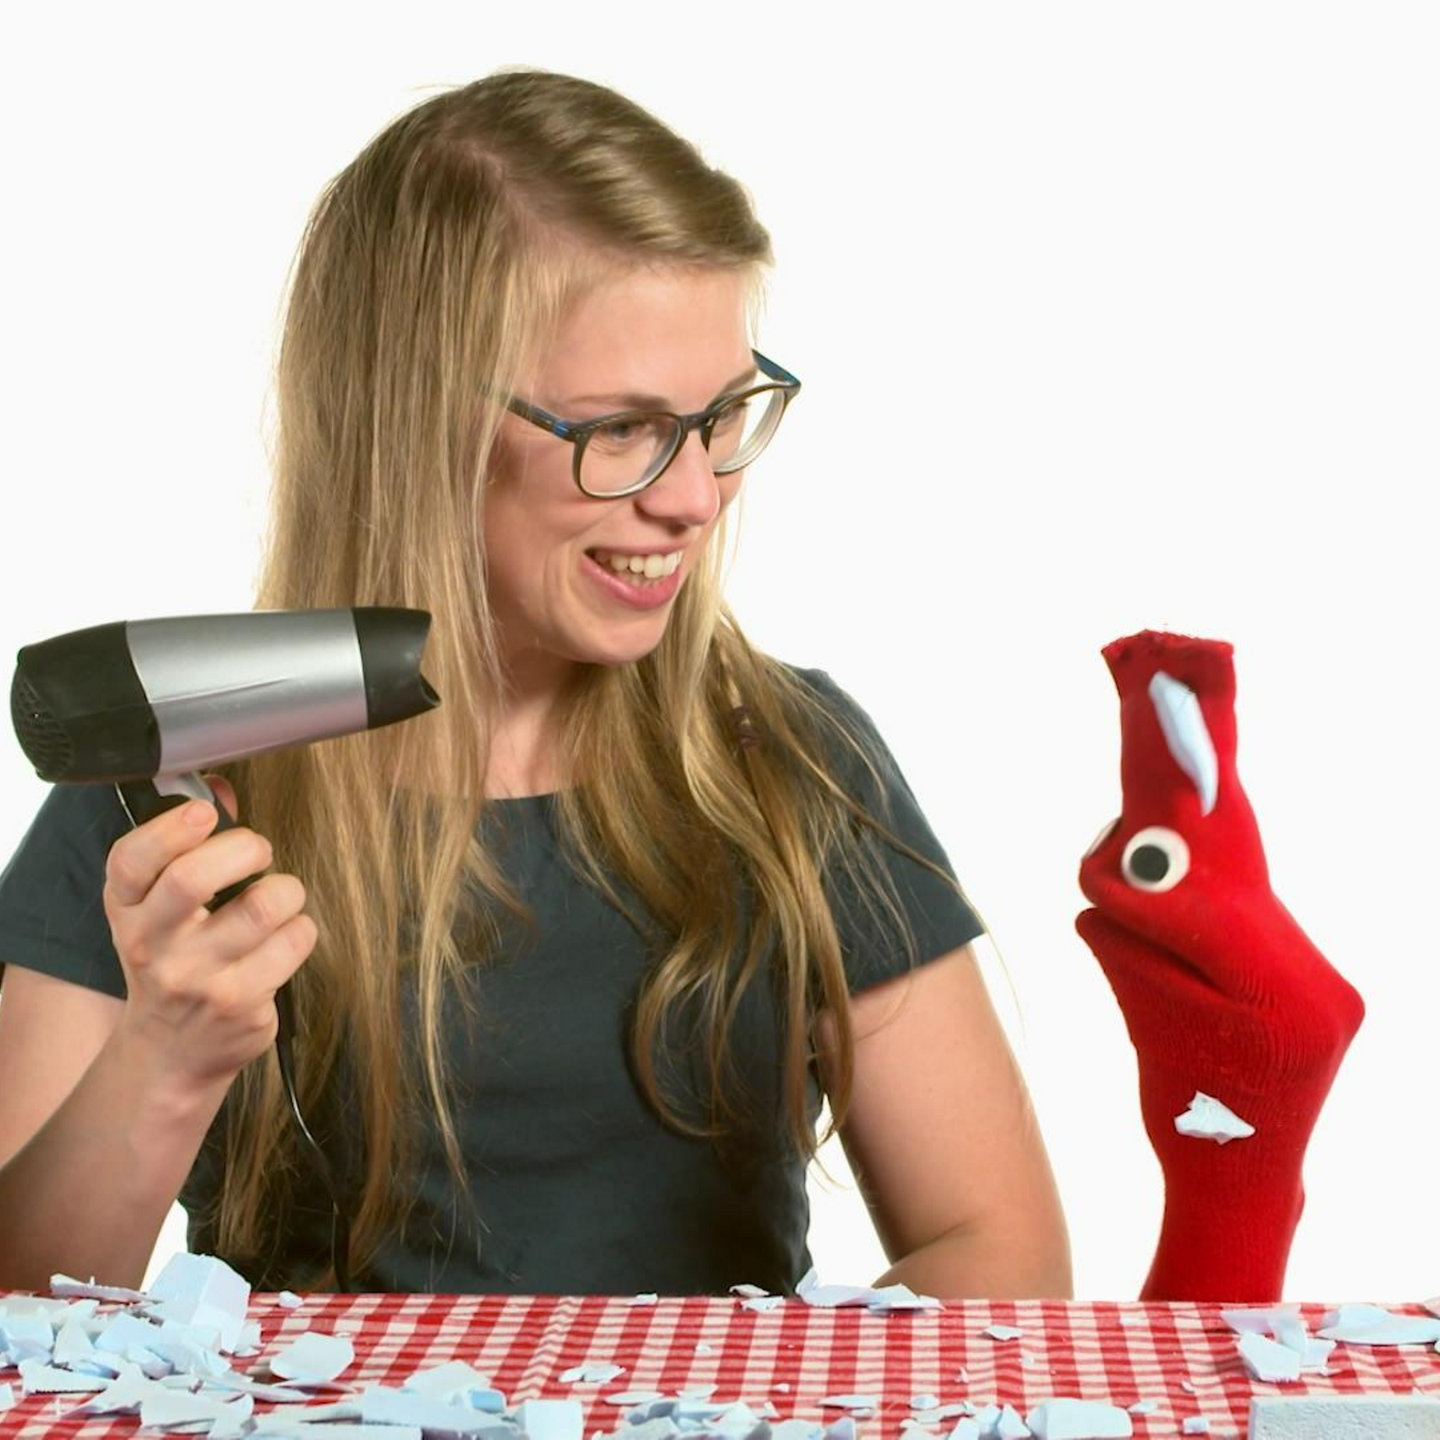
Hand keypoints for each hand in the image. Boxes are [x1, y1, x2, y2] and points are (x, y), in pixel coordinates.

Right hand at [102, 778, 317, 1090]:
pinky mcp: (241, 1004)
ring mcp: (198, 979)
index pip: (131, 861)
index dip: (170, 828)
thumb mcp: (154, 909)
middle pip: (194, 877)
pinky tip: (282, 940)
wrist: (169, 1053)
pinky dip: (300, 929)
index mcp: (126, 912)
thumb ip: (182, 848)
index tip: (203, 814)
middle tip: (258, 851)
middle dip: (244, 847)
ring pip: (262, 906)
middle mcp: (154, 946)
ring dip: (285, 890)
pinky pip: (294, 941)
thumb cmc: (171, 962)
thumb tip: (218, 788)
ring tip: (277, 899)